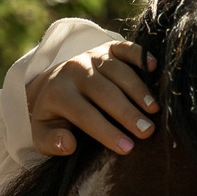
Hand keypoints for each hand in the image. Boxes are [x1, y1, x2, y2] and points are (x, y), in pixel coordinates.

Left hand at [25, 40, 158, 155]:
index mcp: (58, 93)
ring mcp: (92, 56)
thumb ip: (50, 142)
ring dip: (138, 89)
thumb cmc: (54, 116)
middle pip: (104, 92)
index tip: (127, 147)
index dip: (106, 131)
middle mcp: (74, 70)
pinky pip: (124, 48)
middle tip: (147, 131)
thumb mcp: (42, 133)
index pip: (84, 114)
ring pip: (117, 71)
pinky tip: (154, 67)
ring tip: (154, 109)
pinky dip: (139, 55)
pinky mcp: (106, 48)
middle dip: (127, 112)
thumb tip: (68, 144)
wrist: (52, 84)